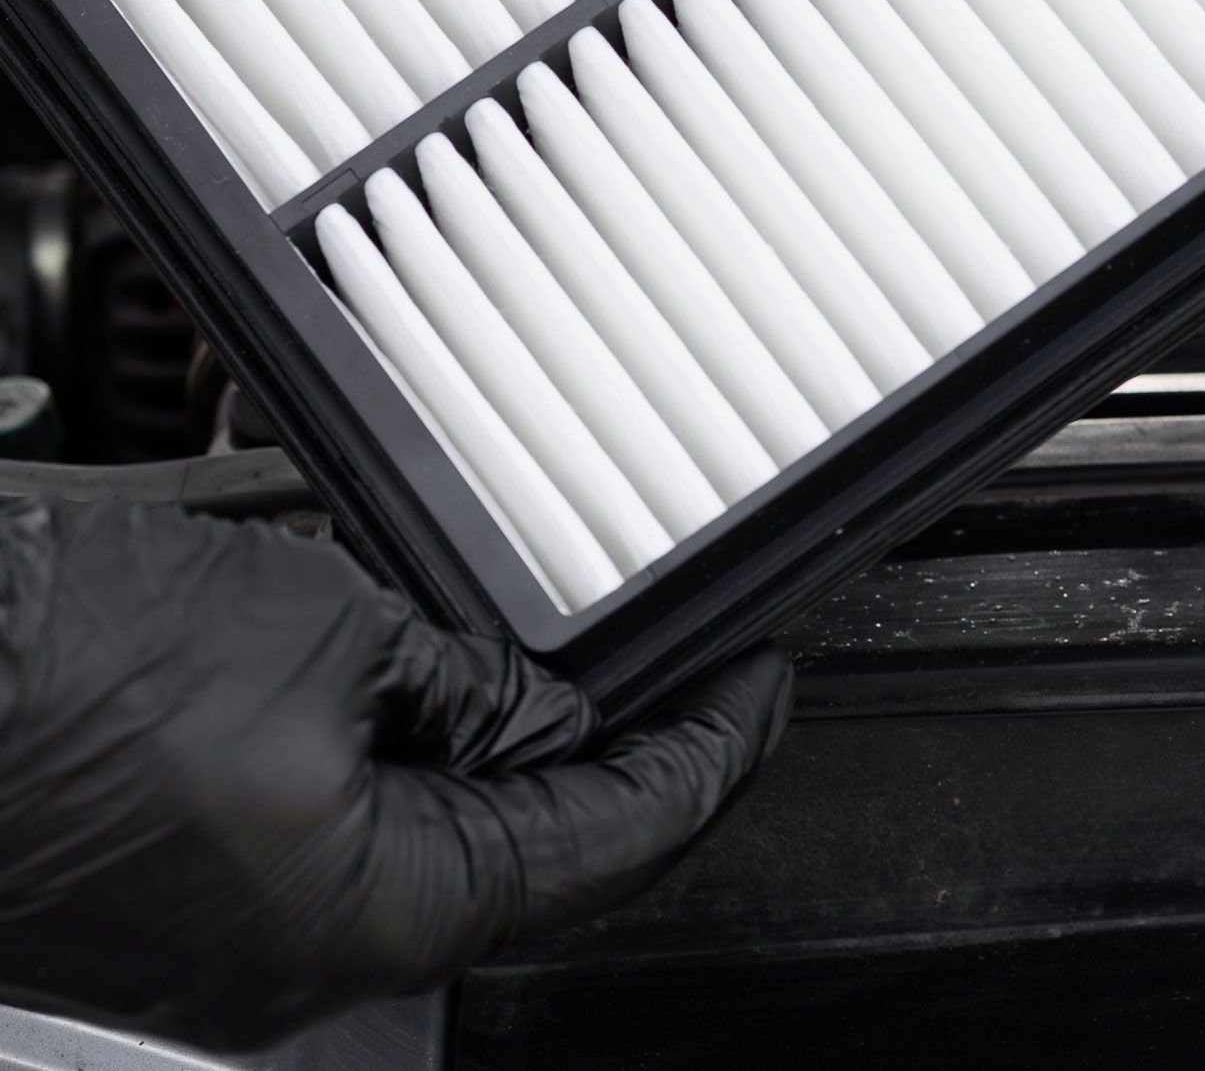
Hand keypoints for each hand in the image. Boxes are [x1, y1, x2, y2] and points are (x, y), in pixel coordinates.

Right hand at [0, 498, 789, 1051]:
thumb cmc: (68, 675)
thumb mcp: (320, 632)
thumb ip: (460, 679)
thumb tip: (537, 705)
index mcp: (378, 922)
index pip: (609, 844)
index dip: (710, 752)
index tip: (764, 682)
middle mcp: (311, 957)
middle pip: (519, 845)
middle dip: (601, 735)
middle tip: (676, 644)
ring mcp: (235, 929)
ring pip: (419, 819)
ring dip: (480, 717)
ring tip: (532, 618)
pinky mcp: (174, 879)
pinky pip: (323, 804)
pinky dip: (380, 719)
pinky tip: (396, 632)